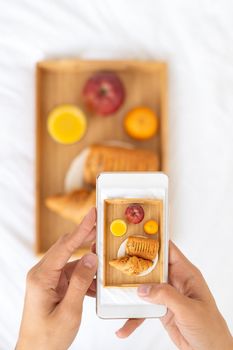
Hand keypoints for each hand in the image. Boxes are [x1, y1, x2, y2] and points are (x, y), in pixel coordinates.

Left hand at [16, 208, 97, 349]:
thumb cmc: (48, 338)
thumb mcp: (69, 311)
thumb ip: (80, 282)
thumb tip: (92, 257)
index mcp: (42, 277)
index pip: (65, 246)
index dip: (81, 228)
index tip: (93, 213)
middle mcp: (42, 273)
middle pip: (67, 247)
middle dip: (86, 236)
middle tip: (103, 225)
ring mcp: (47, 278)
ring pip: (72, 260)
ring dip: (88, 261)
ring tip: (105, 258)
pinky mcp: (53, 284)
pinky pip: (72, 273)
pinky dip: (85, 276)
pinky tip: (96, 283)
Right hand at [116, 241, 232, 349]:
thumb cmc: (210, 328)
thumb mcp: (189, 309)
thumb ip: (166, 296)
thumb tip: (144, 289)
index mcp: (186, 274)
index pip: (168, 251)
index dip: (154, 242)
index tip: (136, 238)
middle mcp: (175, 281)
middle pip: (151, 267)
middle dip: (135, 266)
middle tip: (118, 264)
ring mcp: (166, 295)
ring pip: (144, 287)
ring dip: (130, 293)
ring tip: (116, 295)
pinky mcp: (160, 309)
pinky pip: (143, 309)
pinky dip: (133, 316)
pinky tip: (124, 326)